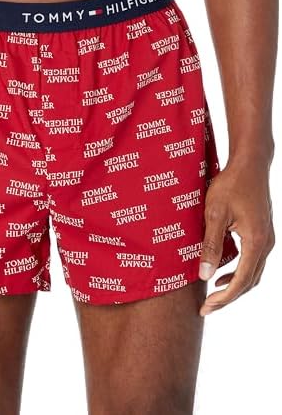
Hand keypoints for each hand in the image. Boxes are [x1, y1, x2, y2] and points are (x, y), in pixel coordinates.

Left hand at [198, 160, 274, 315]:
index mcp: (256, 242)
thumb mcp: (214, 214)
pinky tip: (223, 272)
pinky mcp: (262, 232)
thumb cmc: (230, 185)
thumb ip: (210, 245)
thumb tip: (205, 275)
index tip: (206, 308)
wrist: (250, 164)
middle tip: (207, 307)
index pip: (241, 282)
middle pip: (249, 282)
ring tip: (213, 294)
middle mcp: (266, 244)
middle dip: (228, 297)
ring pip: (253, 273)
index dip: (223, 299)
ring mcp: (267, 238)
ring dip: (234, 287)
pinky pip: (253, 262)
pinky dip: (239, 273)